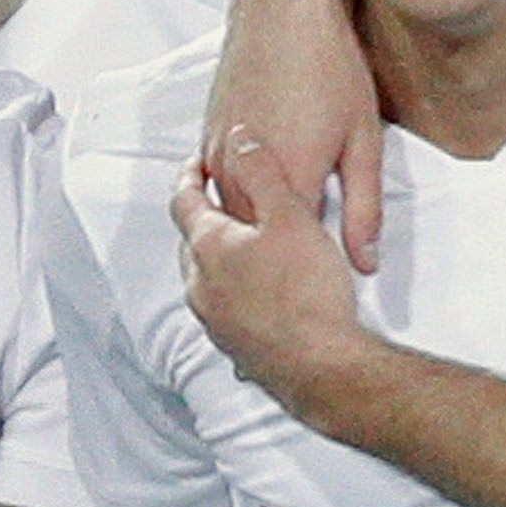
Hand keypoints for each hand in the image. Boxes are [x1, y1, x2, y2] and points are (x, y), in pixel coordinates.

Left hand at [172, 126, 377, 412]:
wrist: (322, 368)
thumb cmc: (307, 292)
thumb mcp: (291, 216)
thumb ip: (262, 173)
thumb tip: (239, 138)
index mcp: (208, 247)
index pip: (183, 200)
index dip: (188, 175)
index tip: (196, 162)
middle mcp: (200, 285)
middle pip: (191, 241)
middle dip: (204, 217)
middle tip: (223, 200)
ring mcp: (214, 321)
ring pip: (206, 278)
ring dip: (220, 258)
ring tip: (247, 245)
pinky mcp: (233, 347)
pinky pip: (225, 309)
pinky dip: (235, 291)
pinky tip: (261, 293)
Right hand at [205, 0, 383, 272]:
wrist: (282, 6)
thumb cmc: (330, 66)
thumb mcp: (364, 140)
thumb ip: (364, 208)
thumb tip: (365, 262)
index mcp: (286, 184)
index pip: (292, 258)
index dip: (310, 277)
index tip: (327, 293)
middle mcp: (241, 176)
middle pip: (252, 244)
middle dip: (273, 264)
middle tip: (299, 284)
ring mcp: (217, 155)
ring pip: (226, 219)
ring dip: (247, 236)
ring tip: (273, 252)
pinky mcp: (207, 137)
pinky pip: (213, 189)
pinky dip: (231, 205)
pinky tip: (251, 207)